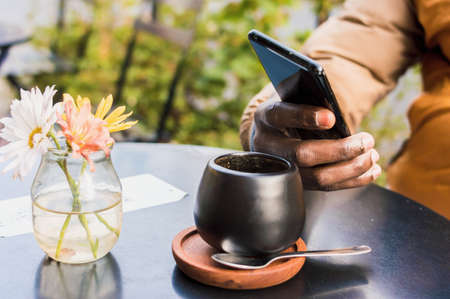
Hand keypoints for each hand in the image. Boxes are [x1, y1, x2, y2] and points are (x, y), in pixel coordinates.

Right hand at [252, 99, 380, 190]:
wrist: (275, 130)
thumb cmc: (291, 107)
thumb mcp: (294, 94)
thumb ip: (308, 93)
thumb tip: (333, 103)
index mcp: (266, 116)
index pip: (281, 115)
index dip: (305, 117)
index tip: (332, 118)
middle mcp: (268, 146)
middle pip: (301, 154)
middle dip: (338, 150)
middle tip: (367, 140)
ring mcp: (282, 168)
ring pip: (316, 177)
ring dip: (350, 168)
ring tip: (372, 155)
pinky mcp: (297, 182)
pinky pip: (326, 187)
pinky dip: (352, 180)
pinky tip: (371, 170)